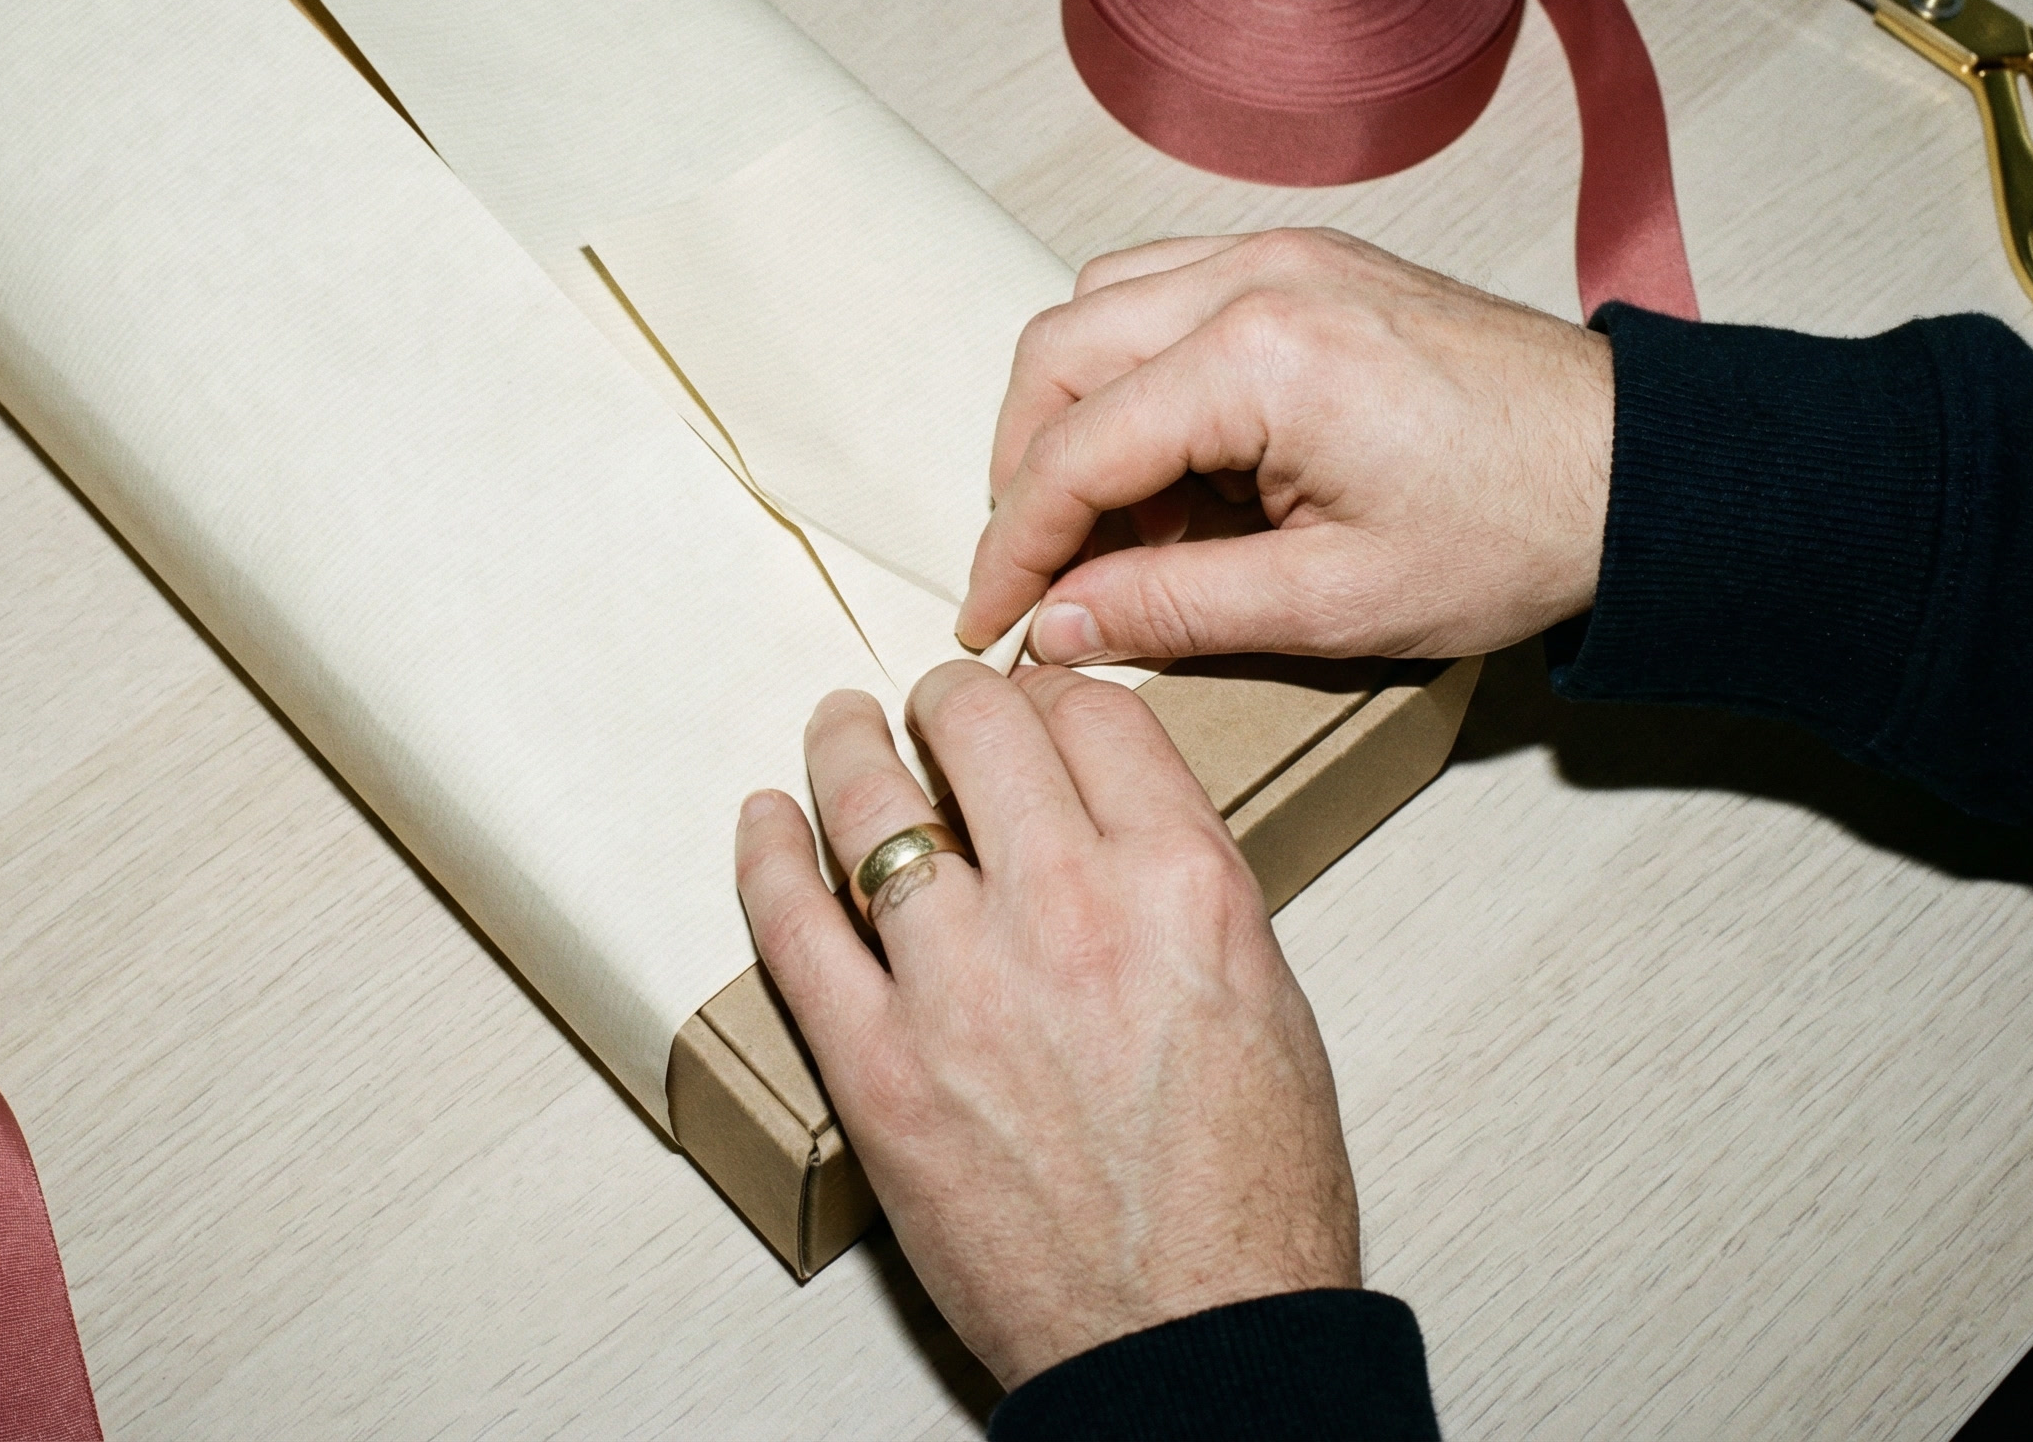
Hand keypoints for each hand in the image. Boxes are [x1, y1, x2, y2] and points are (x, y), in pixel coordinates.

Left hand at [734, 662, 1358, 1387]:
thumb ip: (1188, 897)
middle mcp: (1071, 909)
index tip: (1034, 703)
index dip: (1055, 694)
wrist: (1199, 1339)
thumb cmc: (1249, 1205)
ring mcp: (962, 983)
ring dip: (846, 747)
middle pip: (979, 727)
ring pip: (870, 804)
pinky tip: (763, 825)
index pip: (1098, 715)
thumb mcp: (1268, 1004)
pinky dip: (766, 857)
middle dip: (950, 699)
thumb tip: (1121, 840)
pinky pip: (792, 924)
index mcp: (1185, 886)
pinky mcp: (878, 1066)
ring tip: (840, 727)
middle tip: (936, 707)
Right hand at [956, 228, 1614, 663]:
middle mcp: (1257, 278)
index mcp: (1258, 359)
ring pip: (1099, 309)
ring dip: (1076, 413)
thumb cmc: (1515, 530)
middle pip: (1057, 354)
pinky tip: (1178, 465)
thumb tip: (1058, 624)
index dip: (1014, 547)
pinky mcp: (1309, 263)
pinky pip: (1166, 295)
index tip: (991, 619)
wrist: (1636, 471)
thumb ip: (1173, 610)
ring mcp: (1283, 256)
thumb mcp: (1333, 603)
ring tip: (1119, 525)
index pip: (1073, 451)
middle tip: (1041, 570)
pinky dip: (1137, 375)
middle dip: (1026, 469)